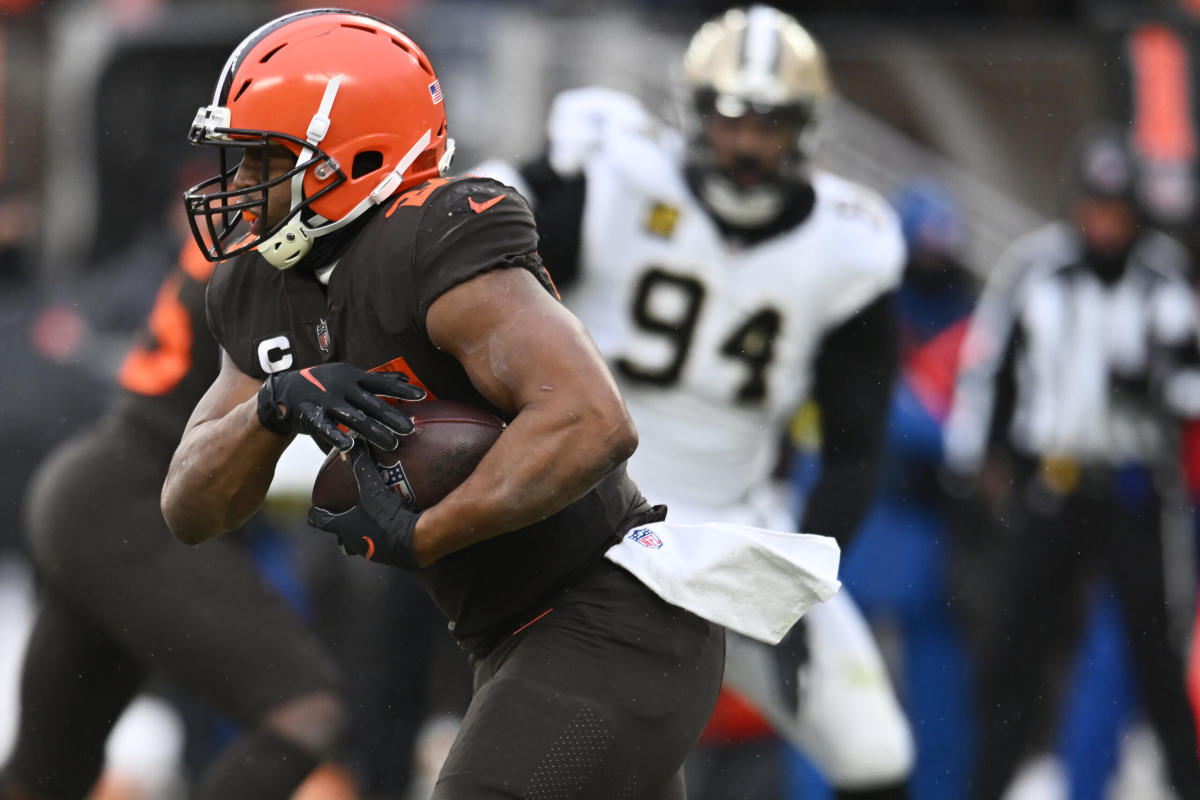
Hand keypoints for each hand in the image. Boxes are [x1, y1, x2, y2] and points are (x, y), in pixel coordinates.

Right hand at [257, 363, 423, 450]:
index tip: (422, 396)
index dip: (401, 391)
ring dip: (373, 431)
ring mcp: (325, 400)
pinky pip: (325, 427)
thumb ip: (375, 381)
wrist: (284, 391)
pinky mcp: (310, 414)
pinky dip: (337, 436)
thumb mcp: (349, 377)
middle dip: (392, 417)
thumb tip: (405, 380)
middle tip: (410, 429)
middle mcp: (341, 387)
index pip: (381, 383)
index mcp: (352, 376)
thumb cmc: (323, 384)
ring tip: (391, 444)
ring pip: (353, 418)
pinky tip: (350, 446)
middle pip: (371, 404)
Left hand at [307, 441, 422, 569]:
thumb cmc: (387, 516)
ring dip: (362, 534)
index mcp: (343, 528)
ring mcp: (372, 552)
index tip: (316, 508)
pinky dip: (383, 538)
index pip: (319, 521)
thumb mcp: (373, 488)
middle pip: (340, 538)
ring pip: (361, 545)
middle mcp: (354, 543)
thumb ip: (363, 465)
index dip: (316, 513)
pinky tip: (394, 527)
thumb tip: (355, 443)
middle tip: (347, 515)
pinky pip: (381, 546)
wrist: (414, 541)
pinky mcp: (390, 557)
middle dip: (341, 528)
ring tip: (371, 521)